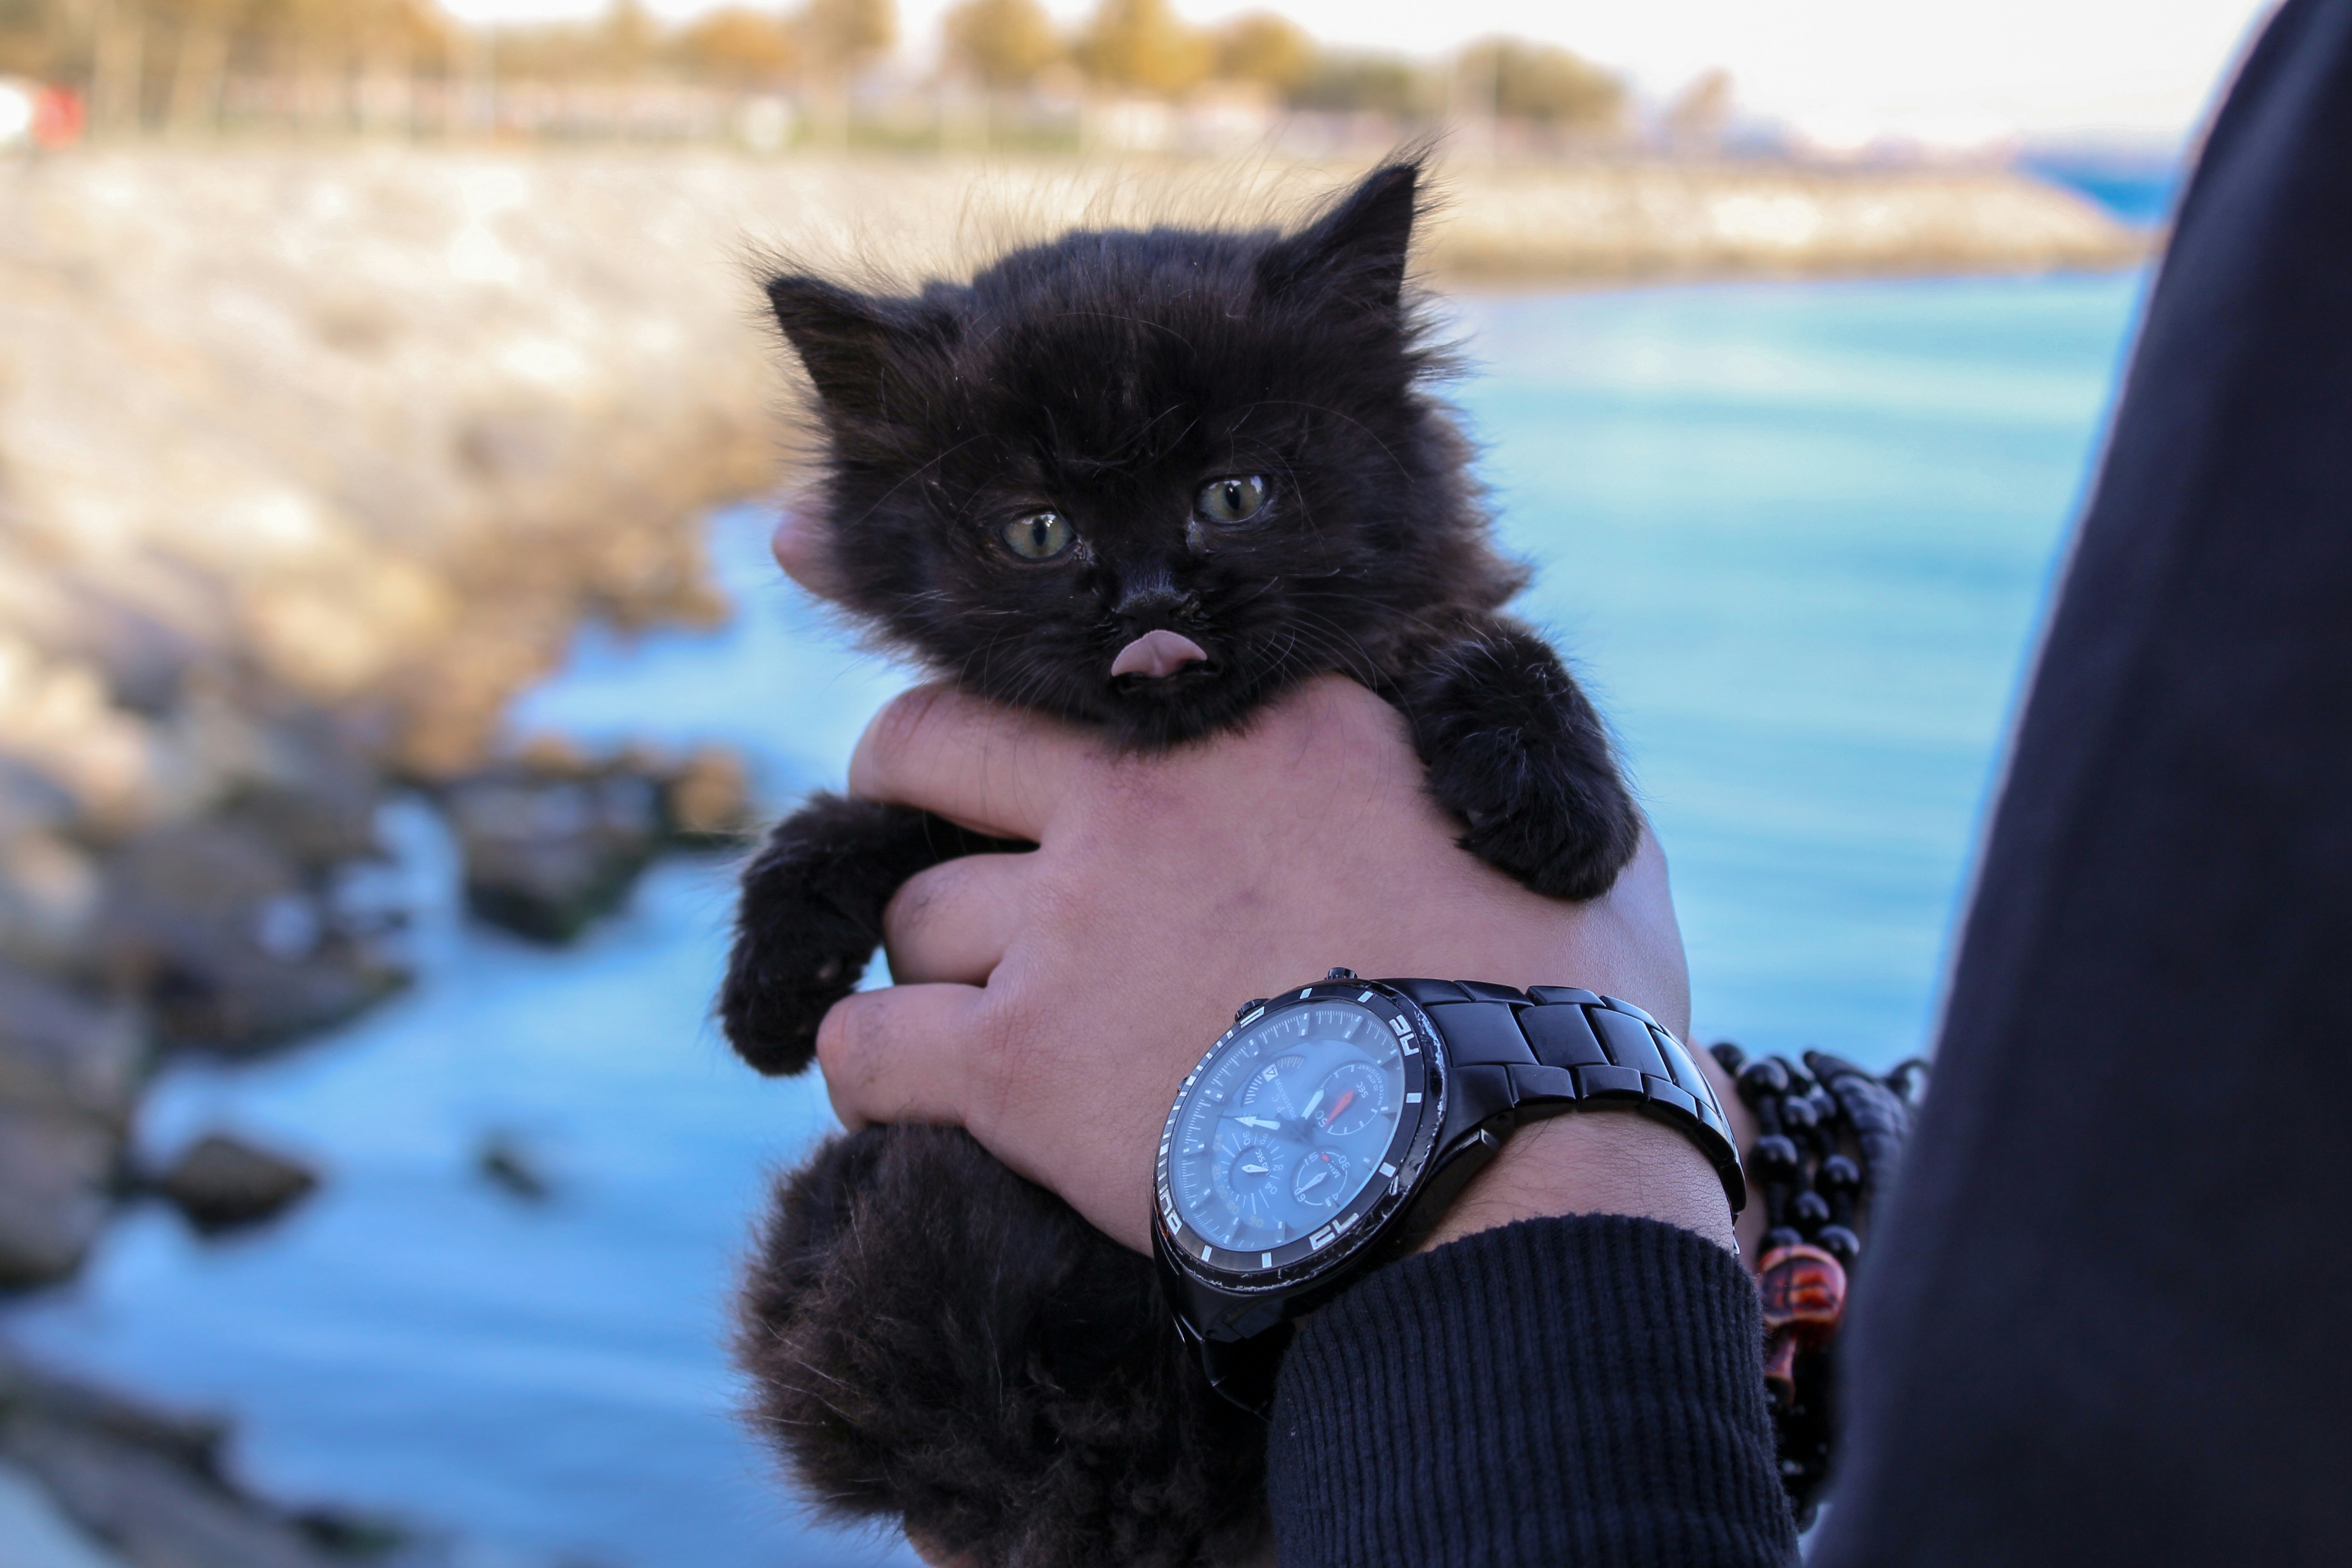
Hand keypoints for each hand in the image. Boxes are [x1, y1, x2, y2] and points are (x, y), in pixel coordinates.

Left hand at [812, 675, 1735, 1255]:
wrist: (1517, 1169)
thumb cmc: (1566, 1012)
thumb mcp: (1569, 831)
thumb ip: (1500, 758)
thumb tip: (1495, 715)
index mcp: (1273, 726)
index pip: (1099, 674)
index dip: (1047, 713)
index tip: (1037, 754)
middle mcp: (1146, 801)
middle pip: (934, 745)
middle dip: (912, 785)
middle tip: (925, 832)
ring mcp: (1075, 927)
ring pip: (911, 912)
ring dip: (928, 961)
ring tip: (957, 1011)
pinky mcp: (1025, 1063)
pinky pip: (871, 1043)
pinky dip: (865, 1063)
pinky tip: (892, 1087)